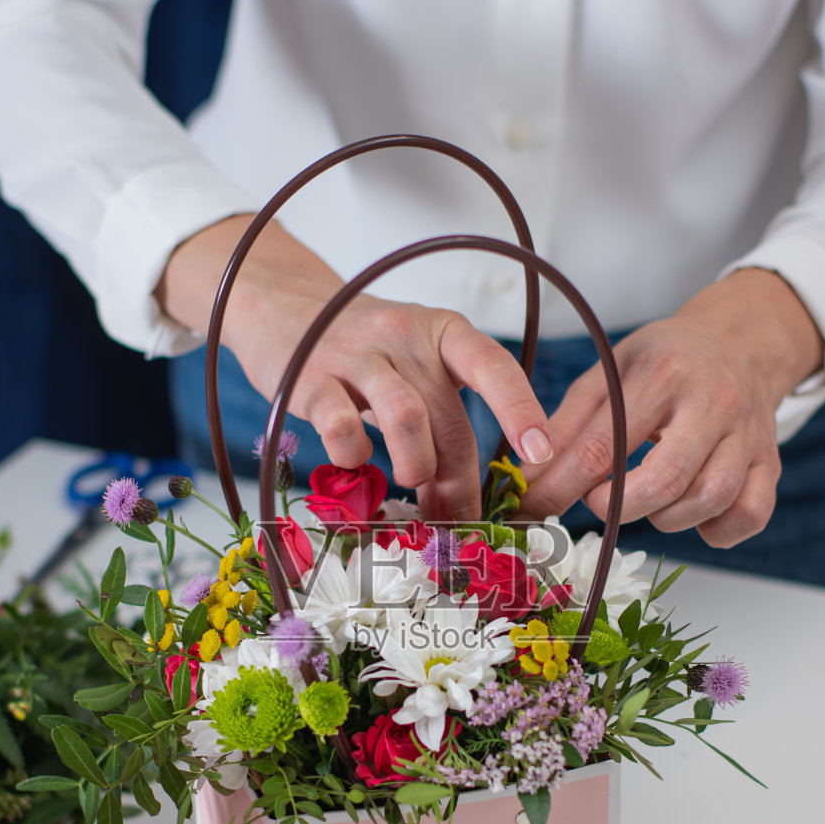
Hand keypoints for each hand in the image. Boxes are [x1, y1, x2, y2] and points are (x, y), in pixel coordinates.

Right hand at [155, 215, 551, 519]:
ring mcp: (354, 354)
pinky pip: (342, 426)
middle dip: (458, 478)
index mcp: (443, 331)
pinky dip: (353, 456)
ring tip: (409, 479)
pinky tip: (352, 458)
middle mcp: (403, 335)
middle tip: (458, 518)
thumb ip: (441, 418)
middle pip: (447, 416)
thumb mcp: (415, 364)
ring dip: (415, 465)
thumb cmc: (364, 350)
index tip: (540, 453)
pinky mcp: (309, 377)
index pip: (493, 366)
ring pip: (405, 418)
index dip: (520, 409)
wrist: (284, 306)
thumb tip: (464, 501)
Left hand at [518, 269, 824, 545]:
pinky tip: (692, 512)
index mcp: (663, 374)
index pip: (605, 445)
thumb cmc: (665, 362)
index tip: (536, 508)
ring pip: (710, 500)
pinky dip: (716, 529)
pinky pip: (750, 515)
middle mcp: (713, 402)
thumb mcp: (609, 374)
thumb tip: (528, 481)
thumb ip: (567, 426)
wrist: (741, 342)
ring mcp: (747, 435)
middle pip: (665, 480)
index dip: (563, 487)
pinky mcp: (770, 462)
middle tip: (598, 502)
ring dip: (666, 517)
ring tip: (646, 500)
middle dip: (618, 507)